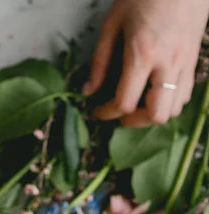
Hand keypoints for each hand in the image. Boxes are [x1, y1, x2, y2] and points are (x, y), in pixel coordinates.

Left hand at [86, 0, 208, 125]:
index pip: (125, 102)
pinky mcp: (195, 59)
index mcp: (142, 54)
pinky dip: (170, 101)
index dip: (106, 113)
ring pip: (175, 108)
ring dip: (153, 113)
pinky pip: (186, 93)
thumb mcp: (112, 23)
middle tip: (120, 114)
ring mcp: (185, 63)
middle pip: (156, 114)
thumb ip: (99, 60)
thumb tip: (88, 90)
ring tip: (137, 105)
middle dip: (134, 122)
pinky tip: (155, 91)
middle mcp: (167, 64)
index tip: (97, 111)